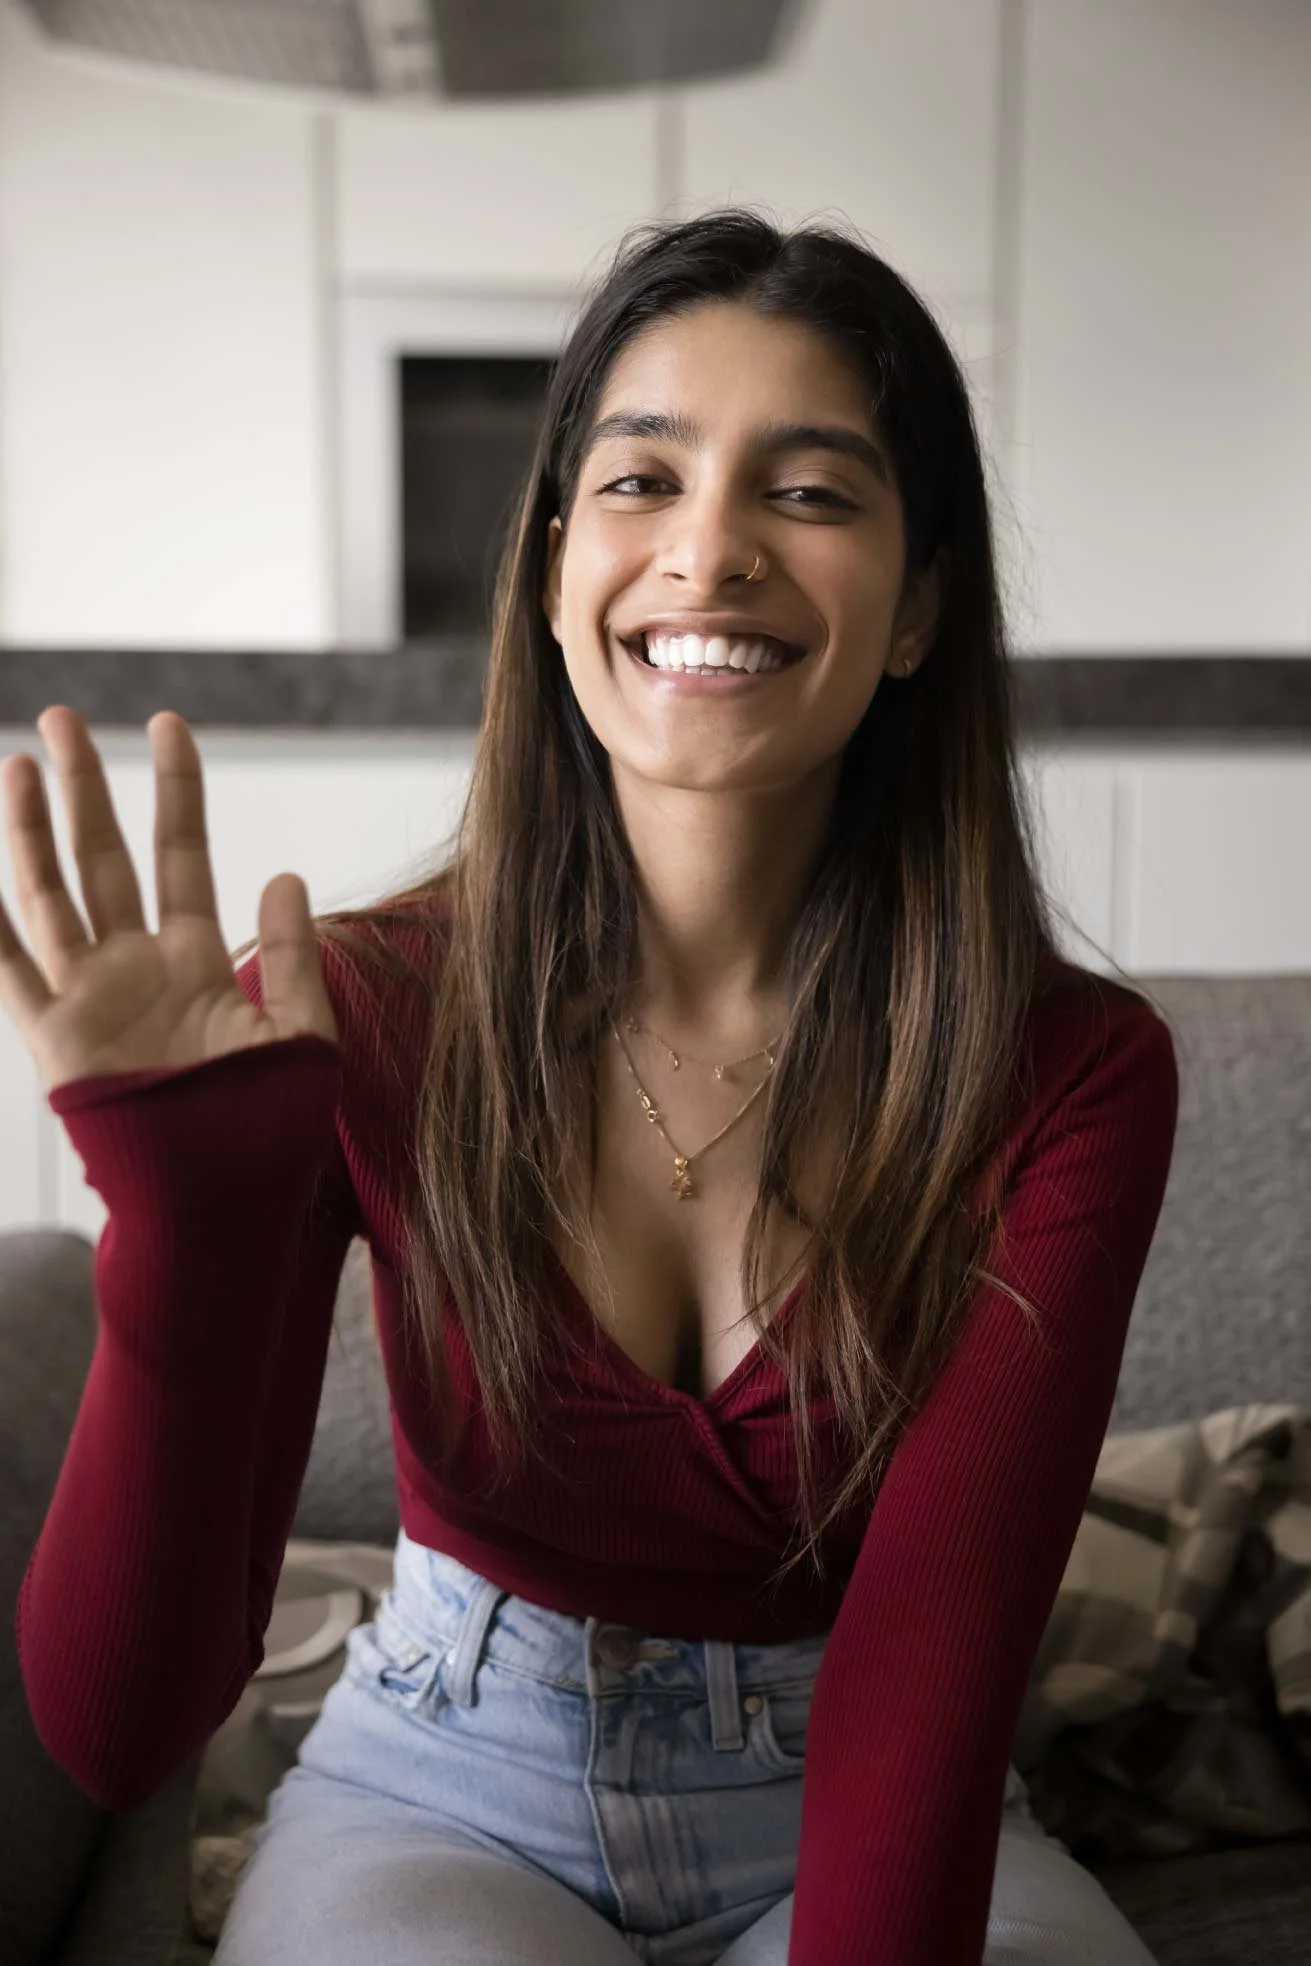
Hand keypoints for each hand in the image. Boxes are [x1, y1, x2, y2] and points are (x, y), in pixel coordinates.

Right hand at [0, 706, 338, 1095]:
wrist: (221, 1206)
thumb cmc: (267, 1134)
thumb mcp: (304, 1038)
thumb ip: (295, 957)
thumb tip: (284, 874)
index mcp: (198, 963)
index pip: (182, 855)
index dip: (177, 791)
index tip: (171, 725)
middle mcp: (136, 970)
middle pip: (103, 859)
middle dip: (84, 788)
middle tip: (62, 718)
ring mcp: (91, 1001)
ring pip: (50, 896)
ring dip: (29, 832)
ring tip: (18, 764)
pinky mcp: (56, 1041)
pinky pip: (9, 973)